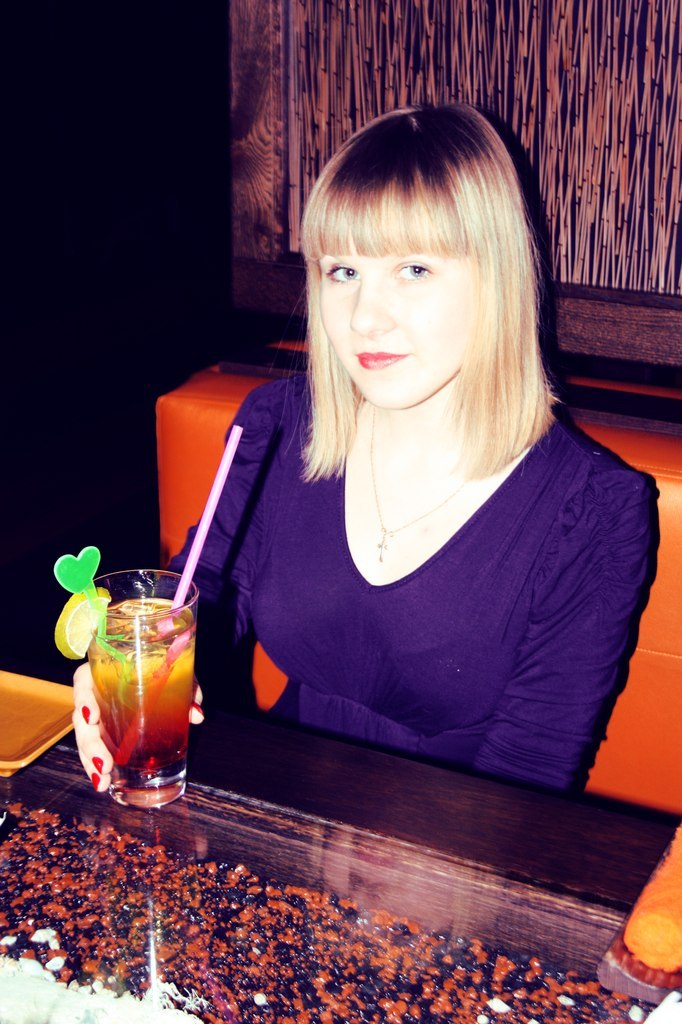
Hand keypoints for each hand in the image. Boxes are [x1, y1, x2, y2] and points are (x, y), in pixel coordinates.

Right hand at [72, 663, 204, 792]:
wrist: (160, 670)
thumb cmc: (161, 669)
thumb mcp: (174, 673)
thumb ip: (186, 688)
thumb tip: (196, 715)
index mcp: (104, 672)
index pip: (83, 681)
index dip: (83, 699)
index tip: (91, 717)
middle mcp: (95, 692)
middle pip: (81, 718)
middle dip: (90, 744)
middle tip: (105, 764)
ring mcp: (95, 713)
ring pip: (85, 737)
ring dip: (90, 760)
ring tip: (101, 781)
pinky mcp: (101, 730)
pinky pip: (93, 747)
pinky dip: (96, 765)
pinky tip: (102, 782)